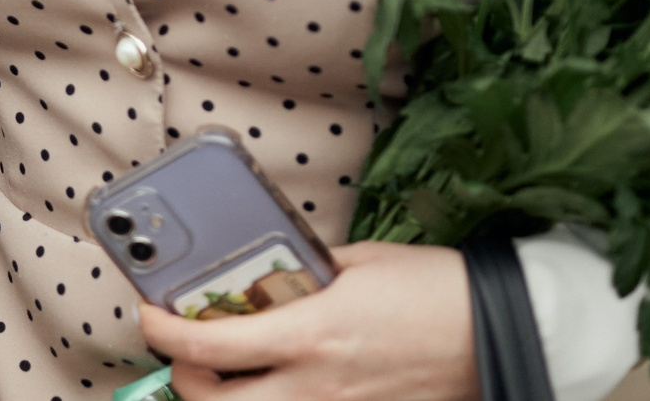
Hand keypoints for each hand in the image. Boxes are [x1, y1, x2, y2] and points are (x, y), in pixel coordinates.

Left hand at [136, 242, 477, 400]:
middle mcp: (317, 384)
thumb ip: (307, 271)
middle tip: (183, 350)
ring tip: (225, 374)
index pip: (210, 346)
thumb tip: (270, 271)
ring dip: (227, 400)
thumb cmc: (436, 290)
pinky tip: (276, 385)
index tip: (149, 314)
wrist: (500, 334)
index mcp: (311, 333)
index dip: (164, 333)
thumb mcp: (360, 262)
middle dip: (184, 380)